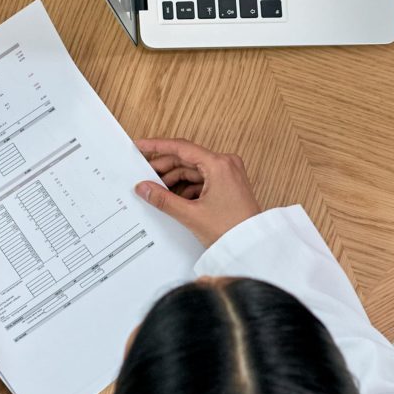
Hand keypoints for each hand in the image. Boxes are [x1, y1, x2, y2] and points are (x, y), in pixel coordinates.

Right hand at [133, 136, 265, 247]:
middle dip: (164, 167)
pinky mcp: (228, 184)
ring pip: (194, 170)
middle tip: (144, 175)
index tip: (141, 146)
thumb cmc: (231, 230)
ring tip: (158, 190)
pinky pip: (203, 179)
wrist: (252, 248)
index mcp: (218, 164)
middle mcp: (225, 164)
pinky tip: (175, 198)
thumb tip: (144, 188)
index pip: (181, 147)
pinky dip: (188, 187)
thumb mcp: (191, 215)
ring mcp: (228, 173)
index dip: (157, 146)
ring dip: (175, 179)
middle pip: (187, 158)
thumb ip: (163, 199)